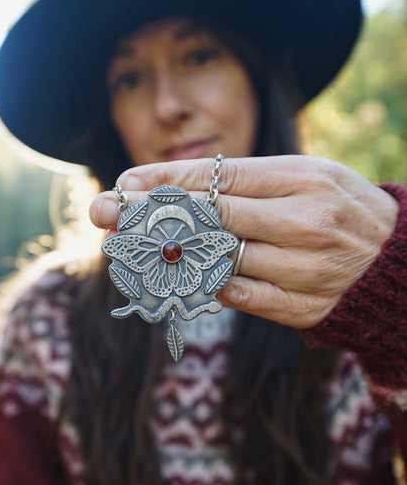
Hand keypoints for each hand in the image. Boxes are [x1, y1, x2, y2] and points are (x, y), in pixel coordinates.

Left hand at [89, 155, 398, 327]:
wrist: (397, 264)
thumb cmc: (341, 209)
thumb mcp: (306, 176)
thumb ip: (249, 180)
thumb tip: (177, 188)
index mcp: (304, 180)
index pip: (219, 178)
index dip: (166, 181)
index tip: (124, 183)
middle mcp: (304, 223)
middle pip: (211, 218)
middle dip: (152, 215)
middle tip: (107, 212)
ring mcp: (304, 270)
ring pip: (219, 261)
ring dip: (173, 254)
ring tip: (137, 246)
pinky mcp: (303, 308)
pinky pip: (239, 296)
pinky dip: (210, 284)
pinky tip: (193, 275)